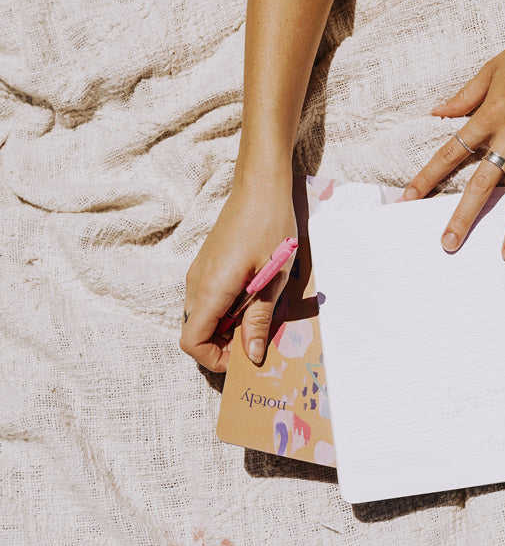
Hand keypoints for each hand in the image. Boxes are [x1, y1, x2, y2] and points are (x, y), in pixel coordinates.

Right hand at [180, 178, 296, 372]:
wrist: (260, 186)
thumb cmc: (270, 227)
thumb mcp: (272, 279)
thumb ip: (258, 319)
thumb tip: (251, 356)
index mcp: (209, 290)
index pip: (191, 342)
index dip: (214, 359)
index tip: (244, 357)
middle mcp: (196, 284)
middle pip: (196, 332)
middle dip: (224, 345)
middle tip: (259, 339)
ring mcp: (199, 273)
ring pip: (203, 316)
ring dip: (228, 326)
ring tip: (261, 317)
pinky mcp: (208, 264)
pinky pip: (209, 299)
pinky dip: (228, 309)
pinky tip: (256, 298)